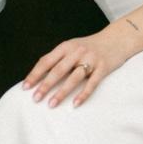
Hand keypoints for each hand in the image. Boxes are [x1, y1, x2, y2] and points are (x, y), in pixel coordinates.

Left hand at [22, 25, 136, 107]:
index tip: (26, 87)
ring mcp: (91, 59)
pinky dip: (83, 94)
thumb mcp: (73, 47)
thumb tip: (39, 78)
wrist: (116, 39)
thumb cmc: (90, 47)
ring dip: (61, 92)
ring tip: (51, 104)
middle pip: (59, 70)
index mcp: (67, 46)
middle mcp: (78, 51)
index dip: (35, 74)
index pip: (47, 61)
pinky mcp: (103, 67)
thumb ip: (58, 59)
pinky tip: (75, 104)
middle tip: (36, 98)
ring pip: (74, 77)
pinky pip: (92, 83)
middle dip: (46, 85)